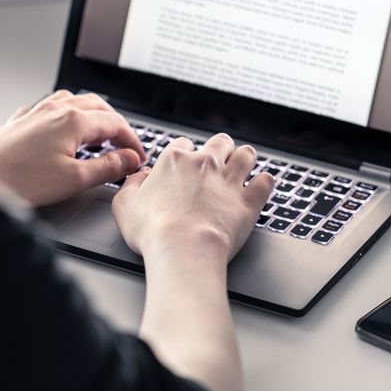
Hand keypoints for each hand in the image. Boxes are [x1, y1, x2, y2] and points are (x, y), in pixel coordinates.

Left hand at [0, 90, 145, 205]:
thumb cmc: (19, 179)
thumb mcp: (74, 179)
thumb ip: (107, 168)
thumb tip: (128, 160)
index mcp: (73, 120)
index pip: (115, 123)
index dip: (132, 141)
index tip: (138, 157)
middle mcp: (56, 109)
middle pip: (97, 106)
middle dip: (115, 125)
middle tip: (124, 146)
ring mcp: (36, 112)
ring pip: (73, 102)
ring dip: (91, 115)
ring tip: (99, 134)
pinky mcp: (21, 122)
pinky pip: (50, 109)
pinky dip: (65, 117)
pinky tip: (61, 131)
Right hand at [112, 134, 273, 261]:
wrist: (183, 248)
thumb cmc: (152, 230)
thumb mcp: (124, 205)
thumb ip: (131, 184)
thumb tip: (141, 176)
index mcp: (174, 160)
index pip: (183, 144)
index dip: (184, 154)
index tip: (184, 166)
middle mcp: (205, 163)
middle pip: (220, 141)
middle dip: (220, 148)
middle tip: (217, 161)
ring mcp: (229, 180)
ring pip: (246, 154)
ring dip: (245, 157)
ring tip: (243, 165)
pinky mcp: (249, 201)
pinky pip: (266, 182)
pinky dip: (265, 182)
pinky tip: (261, 185)